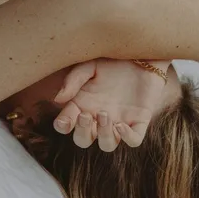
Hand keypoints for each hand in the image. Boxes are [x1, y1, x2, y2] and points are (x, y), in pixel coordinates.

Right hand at [53, 58, 167, 151]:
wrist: (140, 53)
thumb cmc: (111, 59)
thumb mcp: (89, 65)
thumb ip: (73, 80)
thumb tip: (58, 100)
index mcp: (82, 104)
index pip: (66, 124)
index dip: (63, 126)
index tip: (65, 120)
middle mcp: (98, 117)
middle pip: (84, 140)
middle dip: (82, 133)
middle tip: (87, 115)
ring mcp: (119, 121)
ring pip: (107, 144)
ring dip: (103, 136)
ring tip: (105, 115)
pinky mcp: (139, 121)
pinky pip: (134, 141)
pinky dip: (127, 138)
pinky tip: (122, 125)